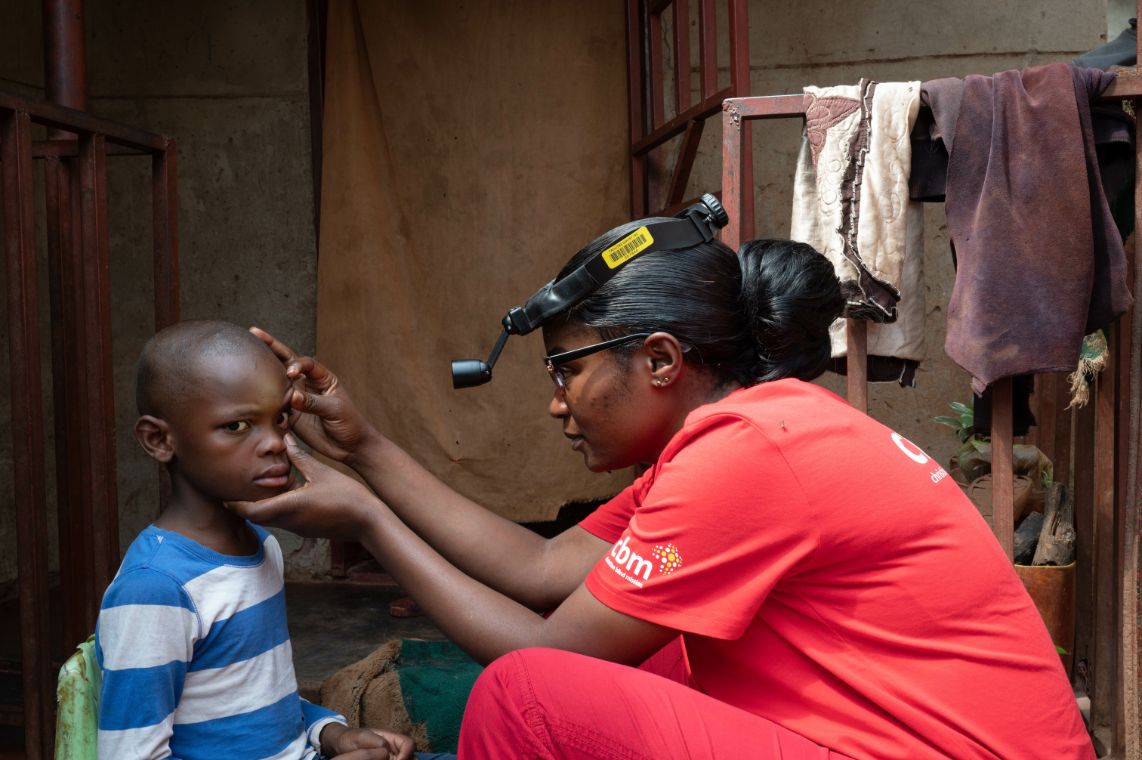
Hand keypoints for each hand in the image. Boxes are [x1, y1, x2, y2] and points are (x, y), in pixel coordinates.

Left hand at [227, 435, 381, 540]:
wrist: (367, 522)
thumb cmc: (347, 496)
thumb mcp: (321, 472)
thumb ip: (300, 457)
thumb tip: (286, 440)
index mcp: (289, 506)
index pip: (251, 510)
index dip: (235, 503)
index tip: (225, 494)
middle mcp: (289, 521)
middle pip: (256, 517)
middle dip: (245, 505)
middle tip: (238, 489)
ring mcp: (298, 528)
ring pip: (270, 519)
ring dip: (262, 506)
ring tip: (259, 488)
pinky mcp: (307, 529)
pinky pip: (284, 520)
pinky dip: (277, 509)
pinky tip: (284, 495)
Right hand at [250, 327, 375, 462]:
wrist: (348, 446)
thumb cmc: (349, 423)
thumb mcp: (335, 410)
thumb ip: (313, 403)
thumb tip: (292, 397)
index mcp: (322, 378)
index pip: (306, 363)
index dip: (297, 364)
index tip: (290, 373)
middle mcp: (306, 384)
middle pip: (286, 362)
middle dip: (271, 347)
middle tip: (255, 333)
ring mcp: (296, 398)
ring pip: (276, 381)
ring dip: (262, 370)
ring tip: (245, 357)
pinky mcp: (289, 414)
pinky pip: (273, 404)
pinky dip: (262, 399)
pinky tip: (247, 389)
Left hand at [320, 722, 415, 759]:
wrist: (341, 745)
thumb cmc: (351, 738)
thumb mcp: (362, 737)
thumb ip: (377, 742)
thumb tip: (388, 751)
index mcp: (392, 738)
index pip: (409, 744)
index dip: (407, 753)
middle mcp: (395, 748)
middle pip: (412, 755)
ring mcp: (391, 757)